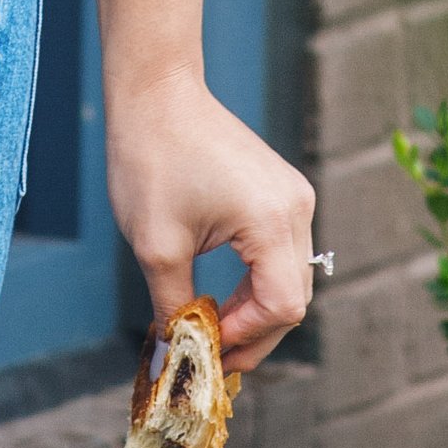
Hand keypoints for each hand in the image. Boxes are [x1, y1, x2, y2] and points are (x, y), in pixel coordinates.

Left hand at [108, 75, 316, 374]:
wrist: (156, 91)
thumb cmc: (151, 158)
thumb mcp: (156, 245)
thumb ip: (174, 306)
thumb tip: (177, 355)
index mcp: (272, 219)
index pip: (281, 307)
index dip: (245, 339)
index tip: (205, 351)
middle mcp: (296, 207)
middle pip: (292, 298)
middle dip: (253, 334)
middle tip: (210, 356)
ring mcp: (293, 196)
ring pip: (289, 278)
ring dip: (255, 311)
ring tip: (212, 330)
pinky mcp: (281, 191)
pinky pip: (280, 252)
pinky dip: (256, 282)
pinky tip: (223, 296)